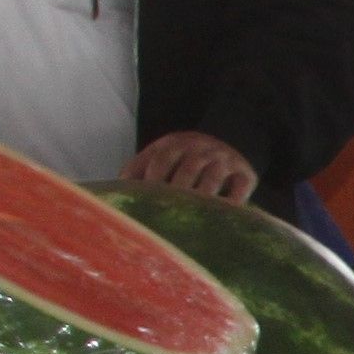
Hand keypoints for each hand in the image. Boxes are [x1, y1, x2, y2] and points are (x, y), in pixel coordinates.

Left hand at [123, 130, 258, 202]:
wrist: (230, 139)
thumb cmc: (184, 160)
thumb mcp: (161, 156)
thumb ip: (138, 171)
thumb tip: (108, 196)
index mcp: (174, 143)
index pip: (161, 157)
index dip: (153, 178)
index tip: (146, 200)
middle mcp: (200, 148)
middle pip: (188, 166)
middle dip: (179, 188)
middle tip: (170, 211)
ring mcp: (223, 159)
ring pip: (214, 174)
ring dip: (204, 194)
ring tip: (196, 213)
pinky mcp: (245, 172)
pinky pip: (242, 184)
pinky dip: (235, 199)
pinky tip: (226, 214)